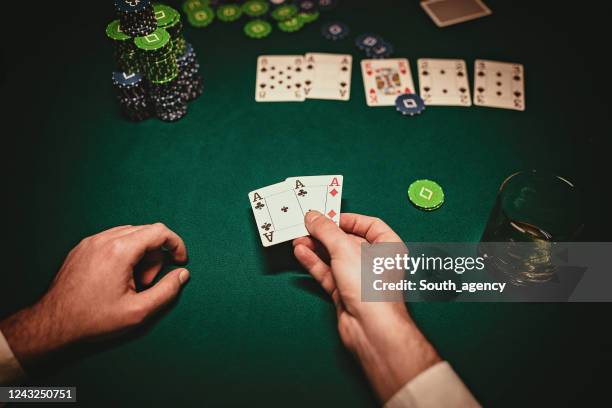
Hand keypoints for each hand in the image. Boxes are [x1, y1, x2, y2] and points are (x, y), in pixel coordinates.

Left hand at [0, 223, 188, 368]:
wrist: (52, 325)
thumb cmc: (94, 319)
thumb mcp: (138, 312)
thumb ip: (167, 291)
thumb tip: (182, 274)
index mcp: (120, 251)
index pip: (159, 232)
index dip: (176, 244)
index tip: (181, 261)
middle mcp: (104, 239)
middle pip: (145, 232)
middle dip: (155, 255)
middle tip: (147, 283)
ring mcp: (90, 241)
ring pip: (130, 234)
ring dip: (140, 254)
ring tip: (132, 282)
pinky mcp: (82, 248)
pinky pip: (112, 240)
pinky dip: (124, 253)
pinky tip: (117, 277)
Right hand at [293, 212, 440, 402]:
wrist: (370, 328)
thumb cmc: (372, 288)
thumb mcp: (345, 248)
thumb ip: (326, 231)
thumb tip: (313, 217)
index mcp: (388, 247)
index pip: (369, 225)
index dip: (348, 219)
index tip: (328, 216)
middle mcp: (375, 262)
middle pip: (348, 241)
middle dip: (325, 234)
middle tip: (306, 227)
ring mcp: (359, 278)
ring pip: (334, 258)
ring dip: (316, 248)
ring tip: (298, 239)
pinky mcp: (346, 293)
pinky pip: (328, 273)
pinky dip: (314, 263)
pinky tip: (302, 253)